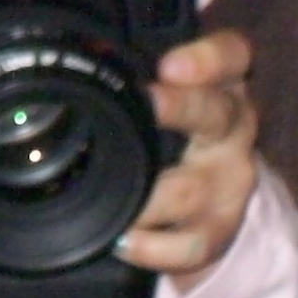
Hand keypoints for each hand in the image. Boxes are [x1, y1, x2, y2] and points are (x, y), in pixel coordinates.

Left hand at [117, 29, 258, 287]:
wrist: (214, 187)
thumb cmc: (177, 124)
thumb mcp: (169, 87)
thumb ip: (134, 67)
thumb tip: (63, 50)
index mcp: (220, 83)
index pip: (231, 55)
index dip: (208, 57)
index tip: (172, 63)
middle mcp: (233, 129)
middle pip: (216, 114)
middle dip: (182, 108)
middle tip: (149, 102)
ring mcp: (229, 181)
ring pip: (194, 189)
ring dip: (151, 197)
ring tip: (115, 199)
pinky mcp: (220, 229)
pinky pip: (190, 244)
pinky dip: (153, 247)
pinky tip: (125, 241)